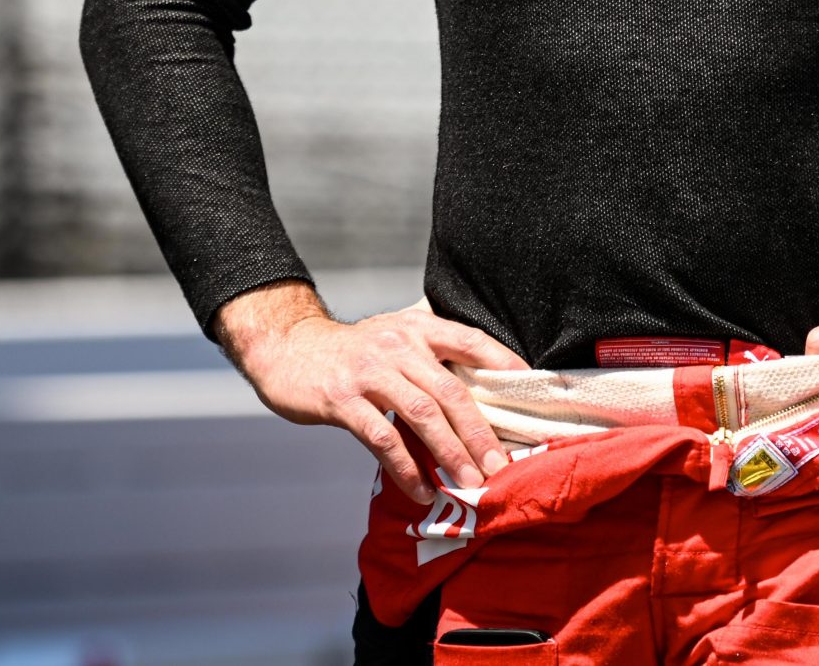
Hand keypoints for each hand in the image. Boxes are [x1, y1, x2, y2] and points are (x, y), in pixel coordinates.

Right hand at [212, 280, 528, 504]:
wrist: (289, 350)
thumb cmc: (353, 353)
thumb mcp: (394, 338)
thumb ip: (431, 356)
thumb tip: (482, 393)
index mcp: (417, 328)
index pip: (470, 340)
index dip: (503, 363)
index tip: (529, 394)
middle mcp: (397, 345)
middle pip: (450, 391)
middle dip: (479, 432)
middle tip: (500, 465)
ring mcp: (369, 372)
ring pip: (420, 416)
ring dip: (450, 453)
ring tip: (471, 482)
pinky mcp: (342, 400)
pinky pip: (382, 438)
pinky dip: (406, 468)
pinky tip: (421, 490)